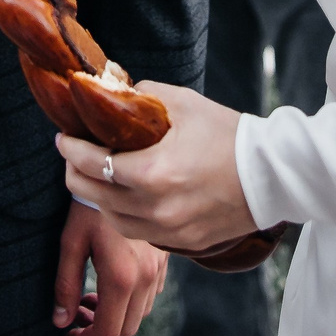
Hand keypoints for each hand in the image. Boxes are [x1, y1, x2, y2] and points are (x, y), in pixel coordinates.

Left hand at [52, 197, 165, 335]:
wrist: (118, 173)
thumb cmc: (88, 205)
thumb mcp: (71, 243)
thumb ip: (65, 285)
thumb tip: (60, 321)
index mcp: (121, 277)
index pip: (107, 330)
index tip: (68, 335)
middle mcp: (145, 277)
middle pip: (126, 328)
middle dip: (99, 328)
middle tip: (77, 312)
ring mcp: (158, 268)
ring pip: (140, 313)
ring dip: (116, 315)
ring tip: (92, 296)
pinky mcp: (164, 259)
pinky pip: (151, 294)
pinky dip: (132, 299)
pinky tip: (114, 281)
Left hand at [59, 82, 257, 256]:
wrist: (273, 173)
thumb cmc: (229, 134)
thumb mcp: (183, 103)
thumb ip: (142, 96)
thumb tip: (112, 91)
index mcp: (153, 172)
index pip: (93, 163)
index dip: (71, 149)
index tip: (63, 137)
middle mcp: (156, 209)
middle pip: (93, 196)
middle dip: (75, 172)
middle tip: (72, 154)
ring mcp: (169, 231)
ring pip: (111, 219)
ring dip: (96, 197)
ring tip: (94, 175)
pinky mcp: (182, 243)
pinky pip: (138, 232)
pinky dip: (123, 214)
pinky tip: (124, 196)